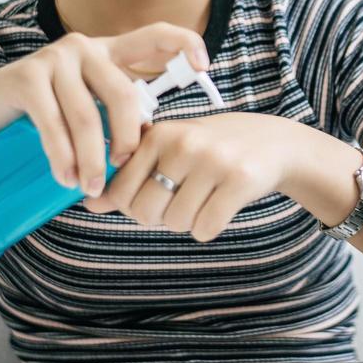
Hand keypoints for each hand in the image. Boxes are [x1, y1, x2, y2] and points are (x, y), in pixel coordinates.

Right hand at [0, 24, 210, 194]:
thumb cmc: (43, 120)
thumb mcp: (88, 113)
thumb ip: (118, 119)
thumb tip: (156, 152)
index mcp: (109, 53)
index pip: (154, 36)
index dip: (184, 45)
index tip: (205, 68)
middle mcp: (85, 48)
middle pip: (123, 94)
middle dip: (127, 139)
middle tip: (122, 171)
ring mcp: (54, 60)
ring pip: (87, 116)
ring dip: (92, 159)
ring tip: (89, 189)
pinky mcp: (26, 77)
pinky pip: (53, 121)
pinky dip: (62, 155)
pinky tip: (66, 178)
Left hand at [80, 112, 304, 242]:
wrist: (273, 142)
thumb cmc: (211, 148)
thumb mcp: (168, 150)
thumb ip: (129, 176)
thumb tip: (89, 203)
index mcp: (158, 134)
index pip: (119, 192)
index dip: (132, 205)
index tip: (153, 196)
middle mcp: (183, 143)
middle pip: (144, 212)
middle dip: (159, 217)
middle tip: (182, 199)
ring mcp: (213, 161)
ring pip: (176, 223)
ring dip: (188, 221)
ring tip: (205, 197)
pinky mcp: (240, 180)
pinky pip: (205, 229)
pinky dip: (210, 227)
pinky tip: (221, 204)